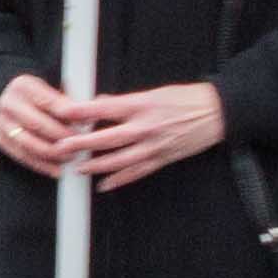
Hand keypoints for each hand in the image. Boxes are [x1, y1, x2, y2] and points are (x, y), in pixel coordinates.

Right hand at [0, 72, 84, 177]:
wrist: (9, 100)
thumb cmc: (40, 96)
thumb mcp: (51, 87)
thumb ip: (68, 98)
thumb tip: (91, 111)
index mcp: (23, 85)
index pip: (48, 100)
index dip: (69, 112)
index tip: (87, 120)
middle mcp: (8, 103)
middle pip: (37, 123)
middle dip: (62, 136)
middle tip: (80, 142)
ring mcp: (1, 123)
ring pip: (28, 143)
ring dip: (52, 153)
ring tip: (71, 157)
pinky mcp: (0, 140)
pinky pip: (22, 156)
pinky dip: (41, 165)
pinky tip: (58, 170)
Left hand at [68, 83, 227, 186]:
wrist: (216, 113)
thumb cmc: (185, 99)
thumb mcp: (153, 93)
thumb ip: (124, 100)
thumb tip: (99, 102)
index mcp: (142, 104)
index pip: (105, 108)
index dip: (82, 111)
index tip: (63, 113)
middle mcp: (146, 126)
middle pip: (107, 138)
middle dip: (81, 144)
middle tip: (60, 147)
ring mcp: (154, 146)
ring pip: (119, 160)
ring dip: (96, 166)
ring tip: (77, 168)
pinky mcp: (162, 159)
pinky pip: (137, 172)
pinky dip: (119, 179)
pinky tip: (104, 184)